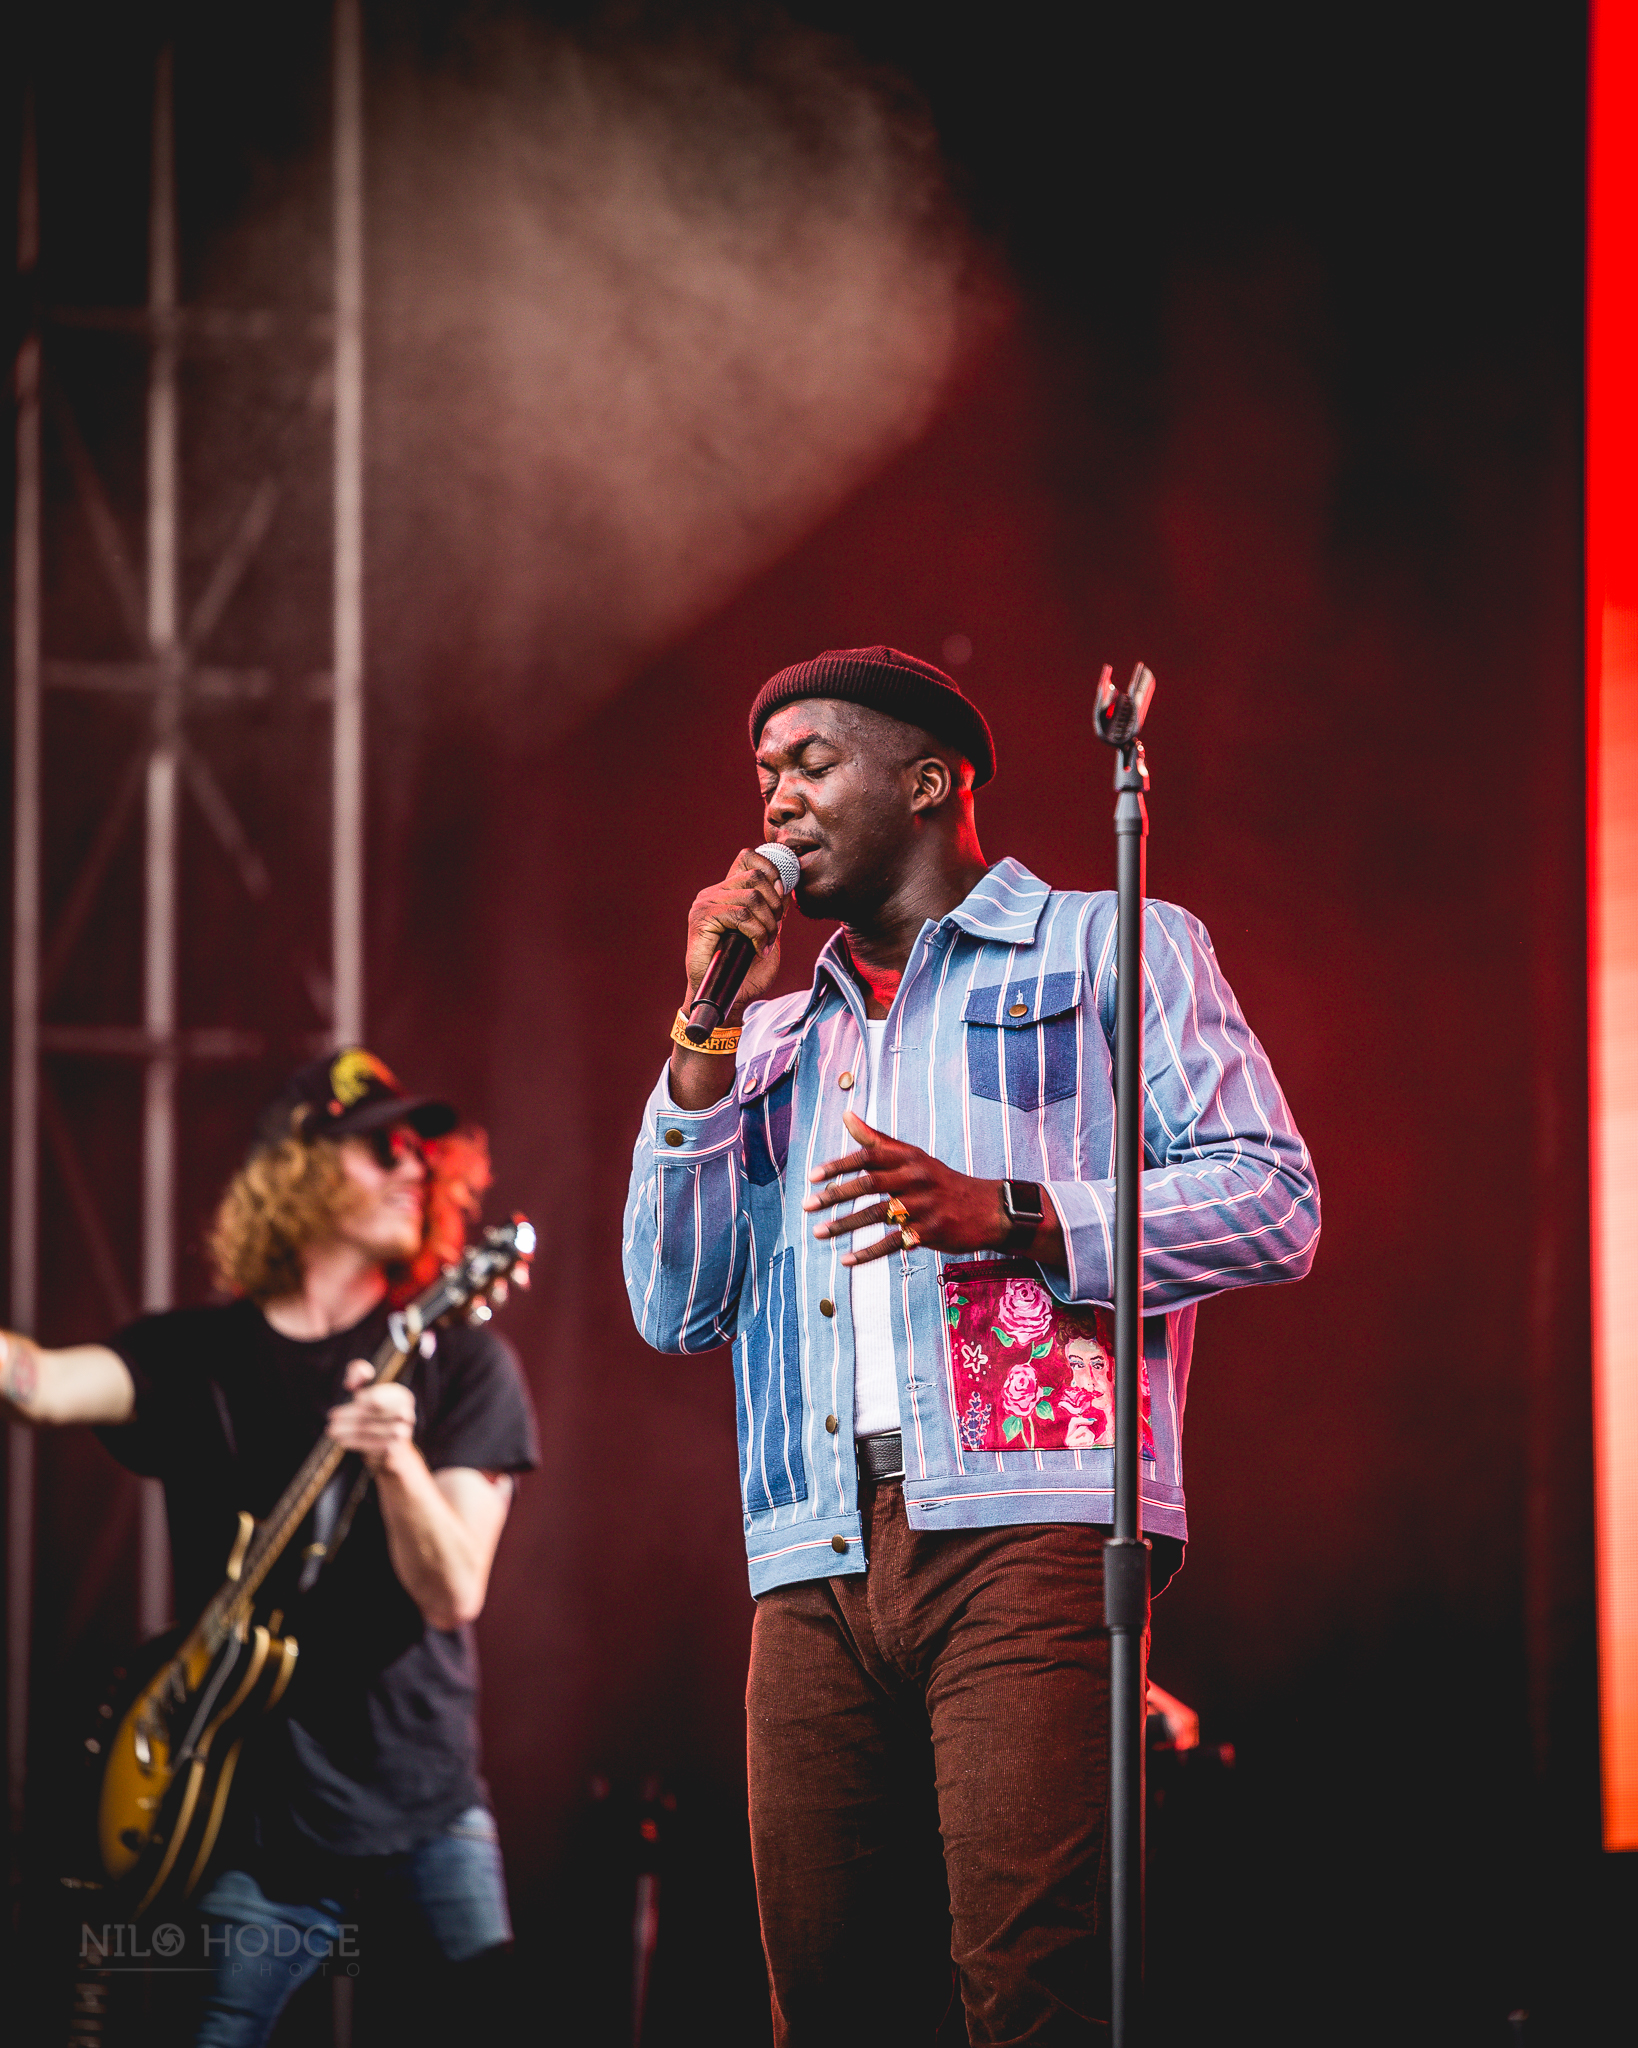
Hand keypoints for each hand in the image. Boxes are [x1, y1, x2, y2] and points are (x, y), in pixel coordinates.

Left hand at [326, 1359, 418, 1473]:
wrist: (393, 1450)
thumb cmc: (377, 1414)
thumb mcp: (369, 1391)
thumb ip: (359, 1374)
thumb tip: (351, 1383)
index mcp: (402, 1396)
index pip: (377, 1396)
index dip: (360, 1398)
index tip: (347, 1400)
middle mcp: (406, 1414)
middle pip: (371, 1413)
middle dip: (348, 1414)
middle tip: (331, 1417)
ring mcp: (402, 1433)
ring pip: (368, 1429)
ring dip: (346, 1429)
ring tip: (331, 1430)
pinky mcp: (393, 1449)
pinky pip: (370, 1444)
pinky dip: (353, 1442)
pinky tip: (340, 1440)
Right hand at [681, 847, 790, 1018]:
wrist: (726, 996)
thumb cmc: (746, 969)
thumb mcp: (768, 931)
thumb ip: (774, 908)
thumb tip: (787, 885)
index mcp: (727, 891)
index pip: (749, 857)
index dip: (772, 869)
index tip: (782, 894)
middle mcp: (714, 893)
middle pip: (756, 875)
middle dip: (775, 904)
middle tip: (775, 930)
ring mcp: (706, 904)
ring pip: (752, 897)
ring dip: (768, 924)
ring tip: (765, 944)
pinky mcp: (702, 919)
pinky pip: (741, 916)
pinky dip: (757, 934)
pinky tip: (757, 949)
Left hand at [803, 1111, 1060, 1267]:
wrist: (987, 1209)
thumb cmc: (941, 1181)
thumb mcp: (913, 1156)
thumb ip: (876, 1140)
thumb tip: (845, 1115)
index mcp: (909, 1158)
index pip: (868, 1156)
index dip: (839, 1165)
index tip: (812, 1176)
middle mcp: (916, 1177)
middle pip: (869, 1184)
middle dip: (835, 1195)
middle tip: (806, 1205)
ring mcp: (925, 1205)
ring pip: (877, 1215)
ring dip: (844, 1225)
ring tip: (818, 1233)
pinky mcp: (931, 1232)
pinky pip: (893, 1244)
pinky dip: (867, 1253)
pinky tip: (846, 1260)